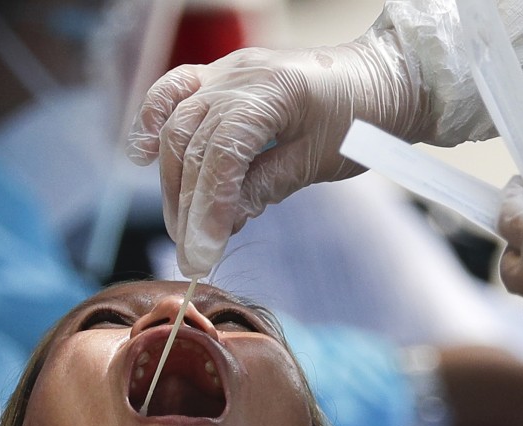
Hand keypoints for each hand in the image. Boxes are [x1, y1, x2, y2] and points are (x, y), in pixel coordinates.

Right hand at [126, 30, 428, 277]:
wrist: (380, 78)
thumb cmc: (360, 118)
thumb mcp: (320, 161)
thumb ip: (267, 186)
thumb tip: (223, 221)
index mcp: (273, 90)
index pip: (221, 155)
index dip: (206, 210)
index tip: (200, 257)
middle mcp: (240, 75)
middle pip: (190, 143)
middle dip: (185, 206)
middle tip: (192, 255)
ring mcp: (226, 71)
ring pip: (176, 126)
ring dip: (172, 182)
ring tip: (183, 228)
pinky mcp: (220, 76)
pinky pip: (174, 92)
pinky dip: (153, 122)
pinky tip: (141, 154)